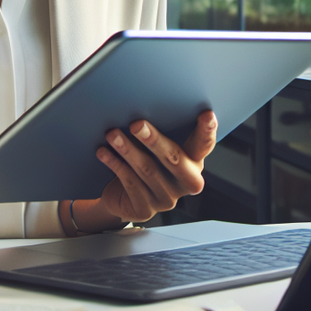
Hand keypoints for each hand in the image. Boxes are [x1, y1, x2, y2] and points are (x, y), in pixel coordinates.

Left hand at [69, 111, 216, 230]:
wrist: (122, 197)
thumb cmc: (144, 161)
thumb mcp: (155, 147)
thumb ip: (161, 131)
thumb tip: (142, 100)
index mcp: (194, 161)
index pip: (205, 145)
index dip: (207, 131)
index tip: (206, 114)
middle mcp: (186, 182)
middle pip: (174, 159)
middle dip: (154, 140)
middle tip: (136, 124)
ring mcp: (167, 199)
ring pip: (148, 170)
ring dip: (128, 150)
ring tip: (112, 135)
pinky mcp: (145, 209)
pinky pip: (130, 183)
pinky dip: (115, 164)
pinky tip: (104, 152)